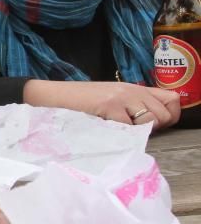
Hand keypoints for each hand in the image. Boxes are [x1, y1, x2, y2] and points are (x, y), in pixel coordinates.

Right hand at [23, 80, 180, 129]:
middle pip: (165, 114)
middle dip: (152, 128)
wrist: (52, 97)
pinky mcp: (110, 105)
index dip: (168, 116)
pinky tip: (105, 131)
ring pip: (151, 120)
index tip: (150, 126)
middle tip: (130, 131)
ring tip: (117, 131)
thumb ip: (131, 108)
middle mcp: (132, 89)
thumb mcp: (110, 101)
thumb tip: (151, 127)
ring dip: (137, 131)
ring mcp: (122, 96)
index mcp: (134, 88)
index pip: (172, 99)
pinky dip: (120, 134)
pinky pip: (129, 127)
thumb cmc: (78, 104)